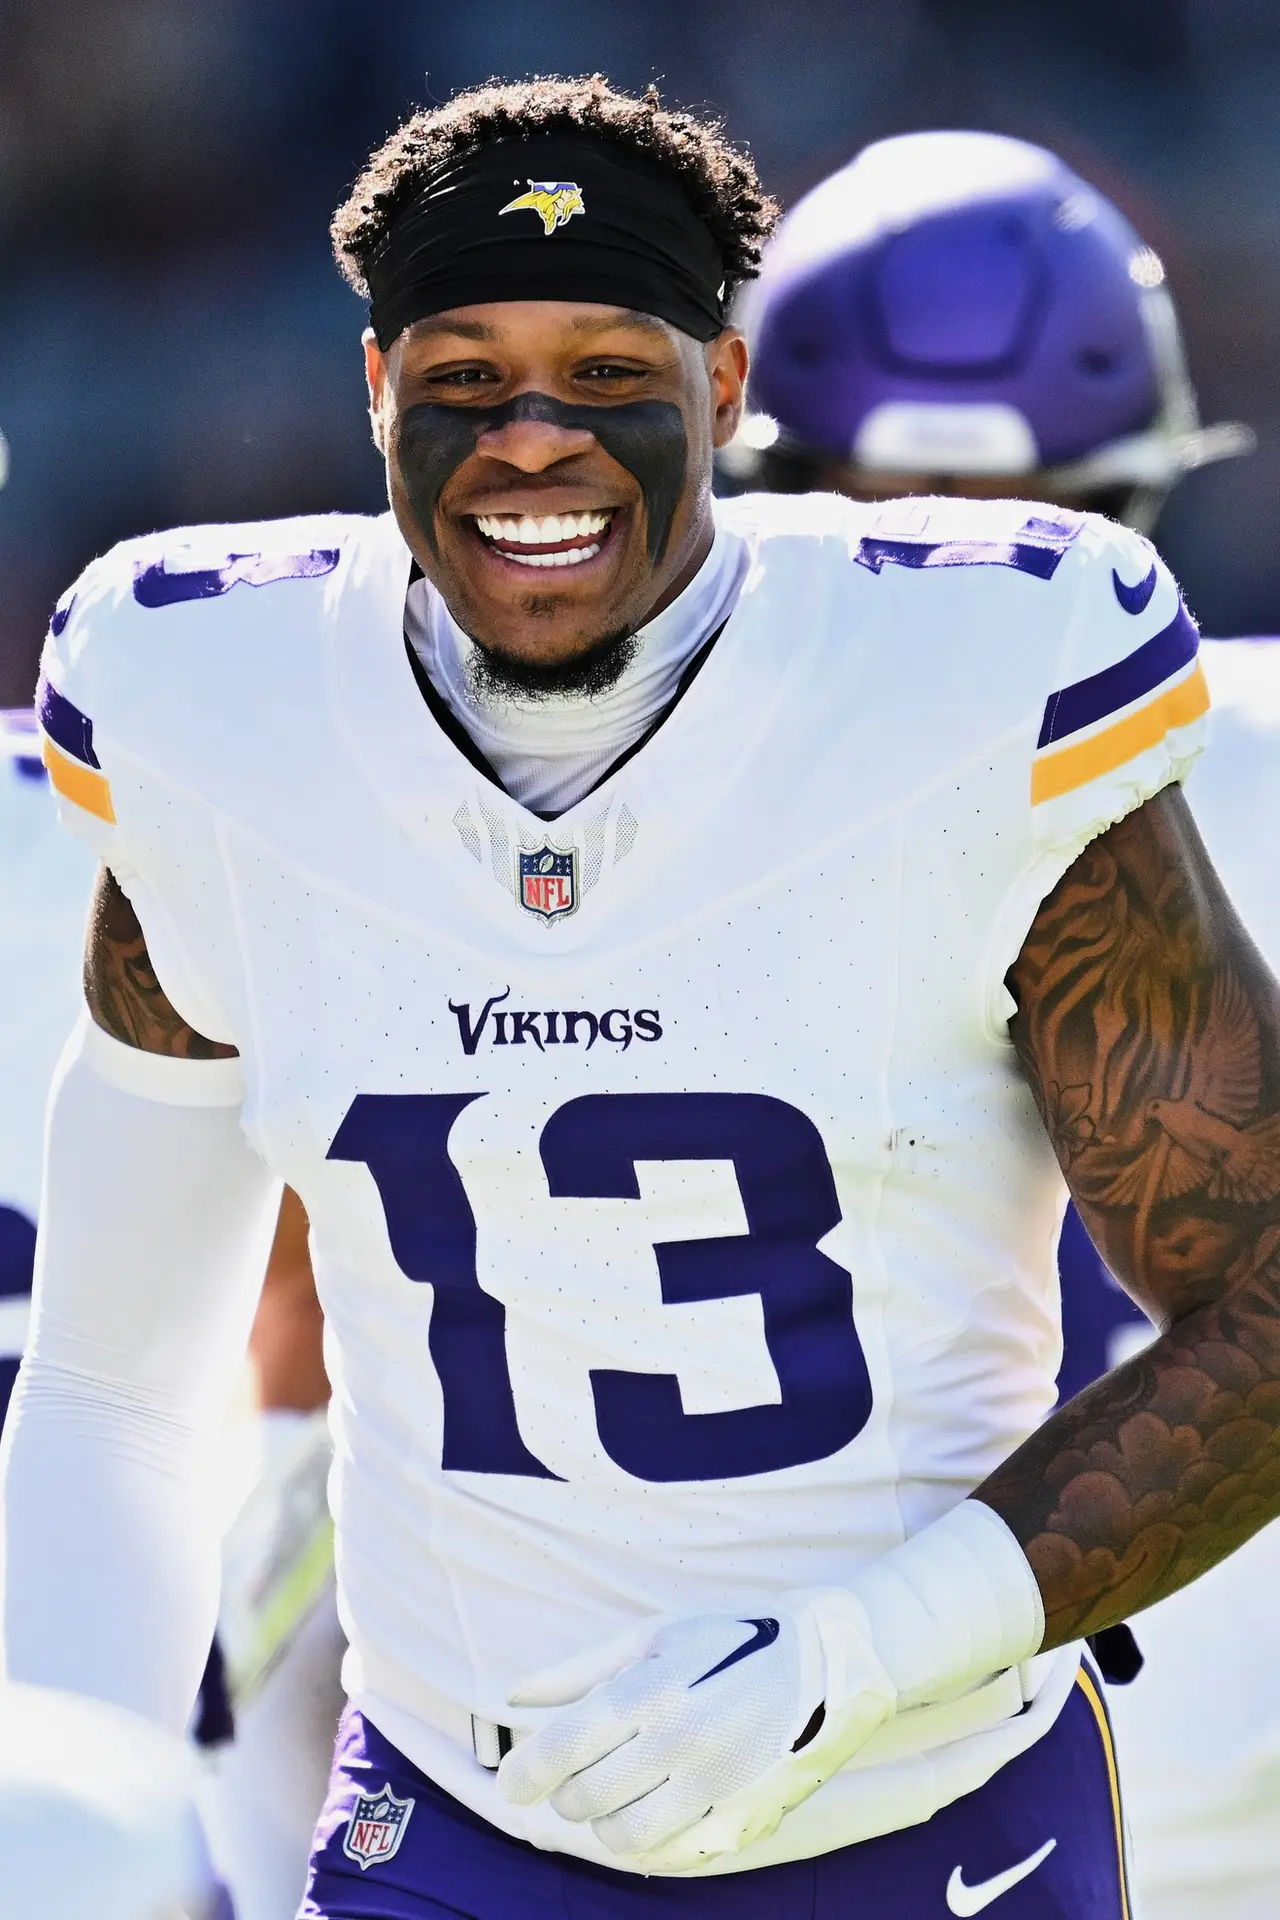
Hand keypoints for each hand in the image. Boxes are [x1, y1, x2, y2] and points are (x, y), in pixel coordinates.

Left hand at [497, 1590, 896, 1870]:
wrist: (823, 1665)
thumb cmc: (727, 1641)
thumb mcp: (653, 1636)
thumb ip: (578, 1671)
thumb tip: (513, 1698)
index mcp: (651, 1690)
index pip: (563, 1748)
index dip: (524, 1772)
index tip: (508, 1784)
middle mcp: (678, 1743)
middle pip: (585, 1799)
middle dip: (564, 1792)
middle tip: (573, 1776)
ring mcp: (711, 1787)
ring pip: (622, 1837)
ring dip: (602, 1822)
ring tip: (613, 1794)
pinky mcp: (739, 1818)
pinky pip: (668, 1855)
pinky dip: (646, 1840)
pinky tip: (651, 1810)